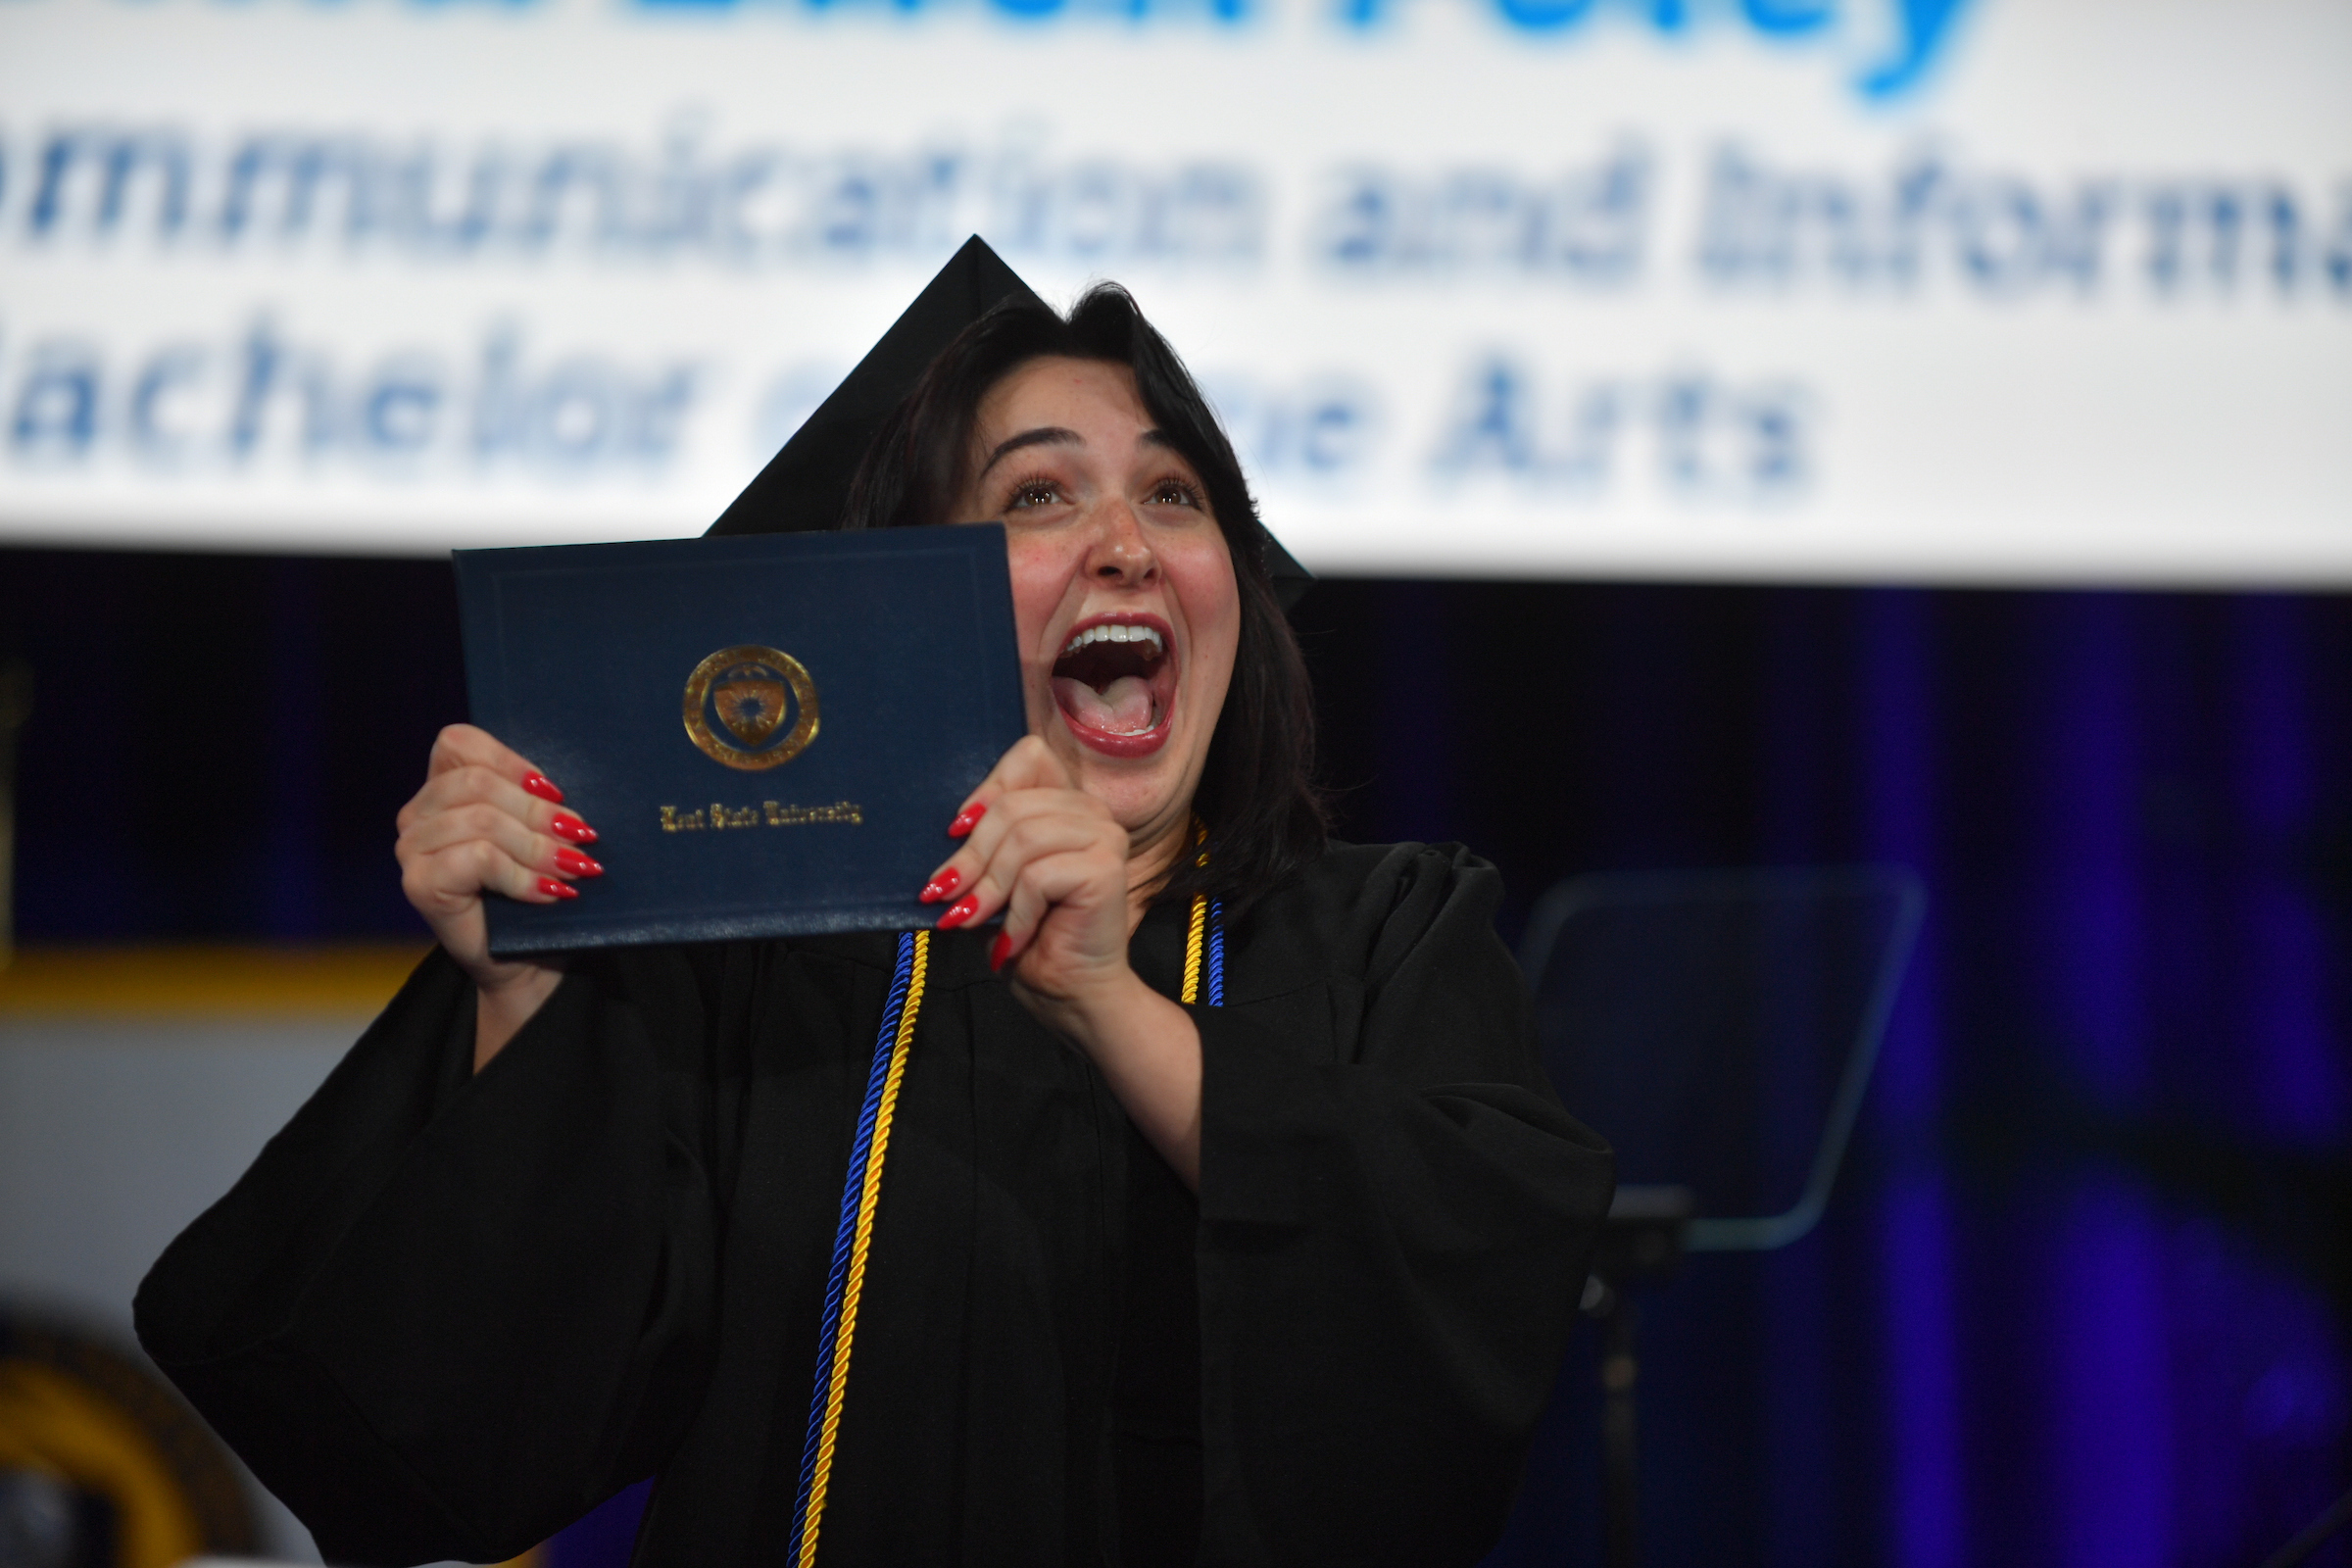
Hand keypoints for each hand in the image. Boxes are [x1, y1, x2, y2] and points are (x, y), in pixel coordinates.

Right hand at [394, 723, 598, 1064]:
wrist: (529, 962)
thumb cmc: (538, 893)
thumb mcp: (541, 834)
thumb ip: (540, 800)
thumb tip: (569, 785)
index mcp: (441, 791)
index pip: (459, 744)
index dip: (511, 761)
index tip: (557, 793)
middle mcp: (417, 816)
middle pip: (476, 783)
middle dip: (538, 812)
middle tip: (582, 837)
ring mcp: (412, 850)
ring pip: (481, 821)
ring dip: (538, 847)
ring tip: (574, 868)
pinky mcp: (419, 884)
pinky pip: (477, 858)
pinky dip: (522, 875)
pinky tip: (549, 893)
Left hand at [920, 735, 1137, 1029]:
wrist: (1070, 994)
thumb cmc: (1032, 938)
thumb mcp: (996, 881)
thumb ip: (981, 846)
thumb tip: (943, 833)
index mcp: (1069, 805)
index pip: (1029, 757)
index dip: (988, 789)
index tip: (955, 832)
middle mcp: (1093, 812)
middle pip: (1013, 806)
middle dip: (970, 857)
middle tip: (944, 896)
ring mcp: (1106, 836)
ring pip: (1022, 838)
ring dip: (989, 888)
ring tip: (971, 920)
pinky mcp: (1106, 868)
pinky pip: (1037, 875)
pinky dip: (1015, 913)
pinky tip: (1013, 939)